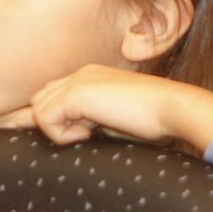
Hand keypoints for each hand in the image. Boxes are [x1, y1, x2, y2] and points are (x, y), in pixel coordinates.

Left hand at [4, 66, 212, 152]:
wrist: (173, 109)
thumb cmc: (154, 123)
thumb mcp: (114, 123)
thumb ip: (90, 123)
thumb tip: (71, 137)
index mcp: (91, 79)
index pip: (52, 96)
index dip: (43, 118)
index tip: (40, 135)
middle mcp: (81, 74)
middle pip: (39, 101)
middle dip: (46, 124)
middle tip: (79, 136)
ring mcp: (78, 80)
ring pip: (39, 109)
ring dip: (58, 130)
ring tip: (89, 134)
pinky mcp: (78, 92)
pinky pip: (46, 118)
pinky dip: (62, 134)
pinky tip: (90, 132)